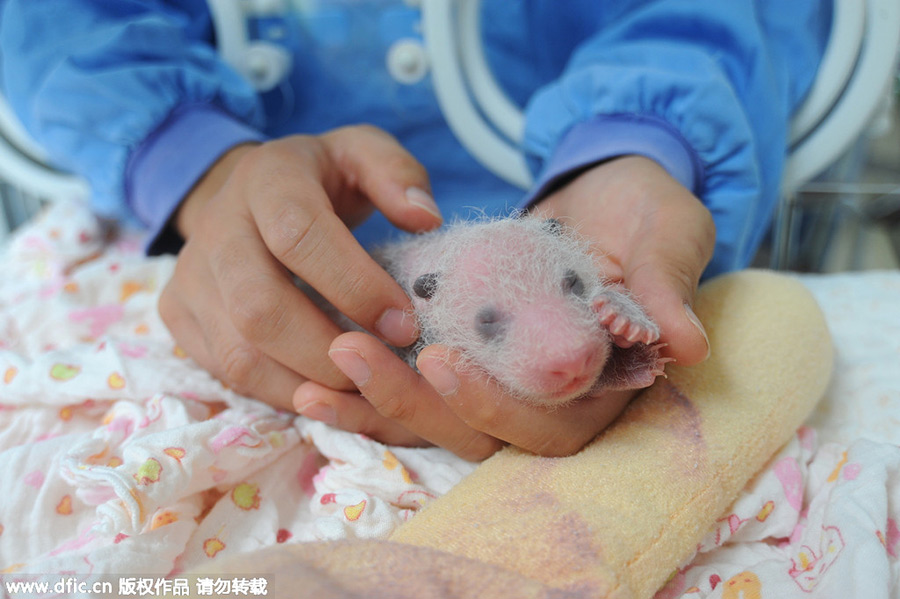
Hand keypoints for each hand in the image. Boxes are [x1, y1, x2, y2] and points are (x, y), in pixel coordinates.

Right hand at [158, 126, 442, 409]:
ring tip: (358, 386)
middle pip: (260, 308)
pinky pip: (225, 372)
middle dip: (329, 351)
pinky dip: (280, 393)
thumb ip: (398, 174)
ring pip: (239, 352)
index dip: (355, 286)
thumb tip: (424, 219)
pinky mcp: (177, 312)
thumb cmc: (321, 179)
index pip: (298, 235)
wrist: (248, 190)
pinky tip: (324, 390)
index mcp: (267, 178)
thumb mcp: (363, 155)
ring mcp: (189, 274)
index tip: (403, 324)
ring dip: (307, 384)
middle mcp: (216, 226)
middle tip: (381, 367)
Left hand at [293, 155, 713, 458]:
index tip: (442, 359)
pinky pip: (417, 386)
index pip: (548, 424)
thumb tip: (688, 344)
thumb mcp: (666, 238)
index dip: (496, 404)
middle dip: (412, 404)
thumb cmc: (649, 216)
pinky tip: (321, 372)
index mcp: (603, 388)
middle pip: (477, 435)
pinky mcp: (471, 359)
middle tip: (349, 352)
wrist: (614, 193)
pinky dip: (370, 385)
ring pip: (437, 420)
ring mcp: (504, 384)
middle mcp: (549, 401)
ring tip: (314, 376)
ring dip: (374, 404)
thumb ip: (667, 287)